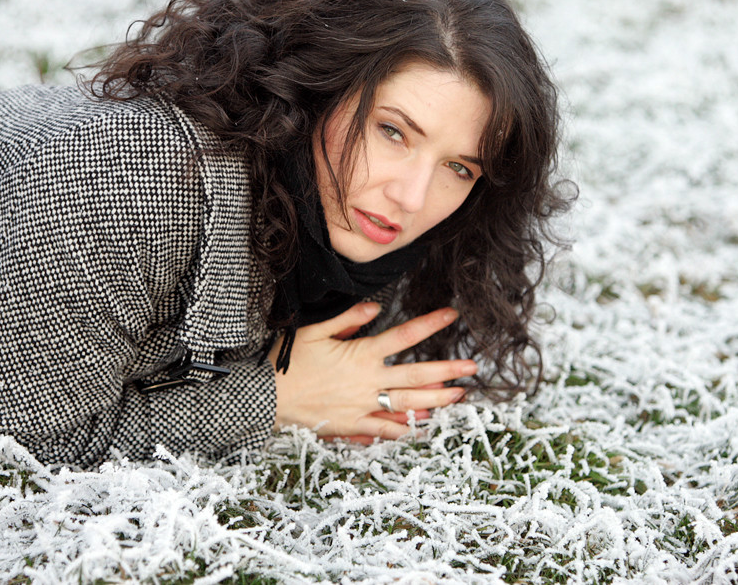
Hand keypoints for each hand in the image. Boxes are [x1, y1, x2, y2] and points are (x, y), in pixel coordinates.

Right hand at [271, 302, 477, 441]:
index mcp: (360, 354)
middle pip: (416, 375)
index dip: (430, 324)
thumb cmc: (287, 362)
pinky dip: (406, 430)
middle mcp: (367, 381)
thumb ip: (348, 319)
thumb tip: (375, 307)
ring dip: (436, 400)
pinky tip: (424, 427)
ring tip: (458, 396)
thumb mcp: (315, 332)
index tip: (452, 316)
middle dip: (447, 369)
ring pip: (408, 404)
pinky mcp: (353, 425)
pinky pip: (386, 430)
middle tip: (472, 367)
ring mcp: (362, 406)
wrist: (266, 397)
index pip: (404, 336)